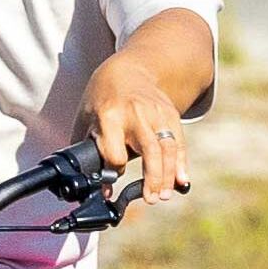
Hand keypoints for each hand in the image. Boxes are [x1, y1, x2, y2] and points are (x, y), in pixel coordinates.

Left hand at [83, 50, 192, 201]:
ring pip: (168, 148)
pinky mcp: (171, 115)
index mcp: (110, 116)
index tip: (109, 187)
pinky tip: (182, 181)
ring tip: (163, 195)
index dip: (112, 173)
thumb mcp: (86, 118)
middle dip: (152, 177)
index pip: (115, 153)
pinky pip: (178, 143)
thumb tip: (90, 182)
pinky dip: (181, 164)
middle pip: (149, 150)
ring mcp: (157, 114)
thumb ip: (85, 148)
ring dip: (168, 175)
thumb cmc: (102, 98)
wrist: (128, 70)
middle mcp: (136, 114)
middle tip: (151, 198)